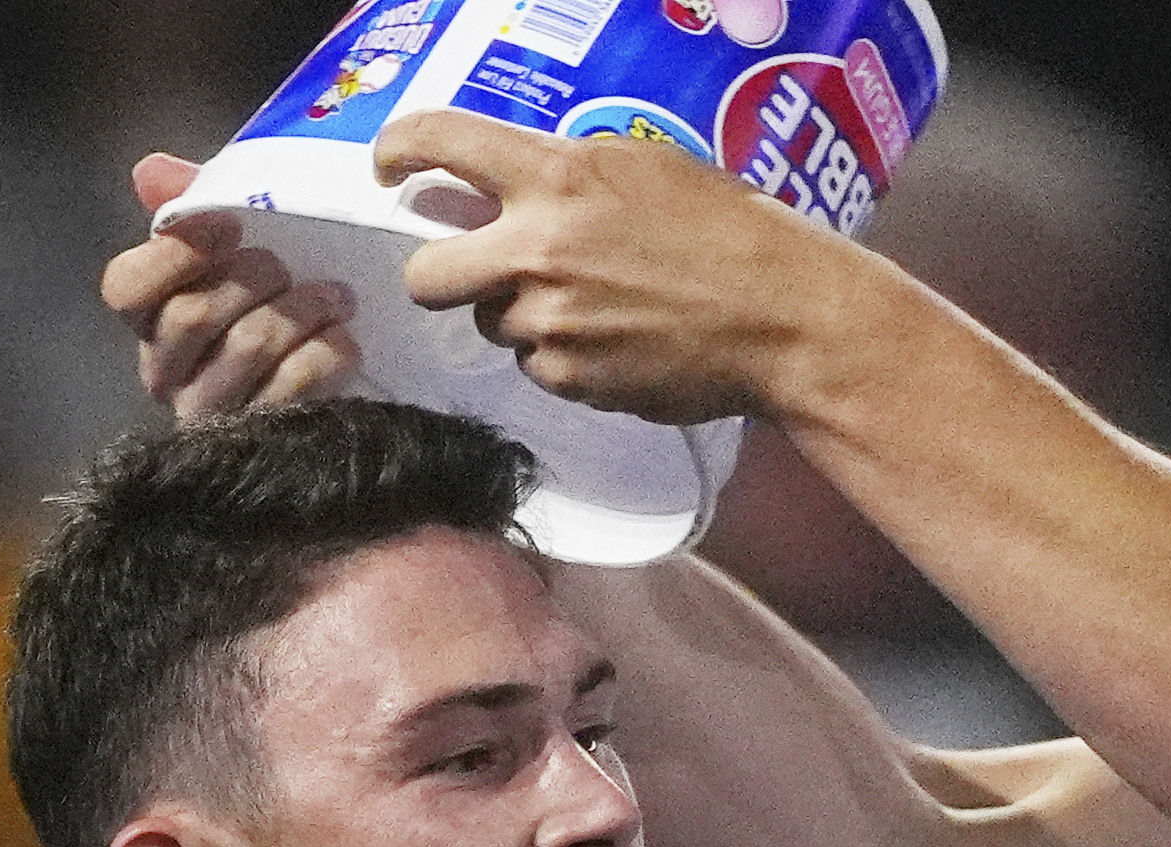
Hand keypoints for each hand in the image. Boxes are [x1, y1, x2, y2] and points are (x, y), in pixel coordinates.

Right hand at [108, 152, 366, 420]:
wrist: (329, 387)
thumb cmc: (265, 305)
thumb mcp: (229, 249)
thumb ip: (190, 204)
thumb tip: (150, 170)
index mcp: (150, 321)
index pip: (126, 288)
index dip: (174, 253)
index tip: (229, 228)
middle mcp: (168, 373)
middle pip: (191, 314)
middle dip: (251, 277)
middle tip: (288, 267)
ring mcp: (213, 414)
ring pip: (247, 345)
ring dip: (301, 308)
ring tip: (334, 297)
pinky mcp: (264, 439)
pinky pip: (293, 385)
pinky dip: (325, 351)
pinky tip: (342, 339)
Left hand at [370, 107, 871, 426]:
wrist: (780, 316)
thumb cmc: (725, 229)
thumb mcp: (643, 167)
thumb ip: (564, 173)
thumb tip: (500, 186)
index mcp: (556, 176)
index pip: (441, 143)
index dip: (398, 149)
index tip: (389, 165)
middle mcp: (536, 249)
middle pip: (426, 275)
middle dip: (438, 275)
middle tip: (471, 272)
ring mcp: (548, 321)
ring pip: (491, 323)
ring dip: (523, 315)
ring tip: (595, 303)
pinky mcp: (567, 378)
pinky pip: (536, 365)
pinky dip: (564, 356)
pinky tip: (618, 338)